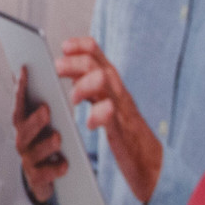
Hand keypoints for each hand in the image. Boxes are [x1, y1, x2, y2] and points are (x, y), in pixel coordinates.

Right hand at [13, 67, 67, 204]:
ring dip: (46, 143)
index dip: (20, 87)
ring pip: (34, 152)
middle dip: (34, 118)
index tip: (25, 70)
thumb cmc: (46, 140)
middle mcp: (22, 139)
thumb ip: (41, 99)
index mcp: (24, 122)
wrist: (44, 177)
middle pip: (22, 128)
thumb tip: (36, 70)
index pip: (19, 102)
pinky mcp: (37, 178)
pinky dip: (54, 169)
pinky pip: (44, 174)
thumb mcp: (43, 120)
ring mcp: (28, 159)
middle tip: (47, 109)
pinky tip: (65, 165)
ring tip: (58, 137)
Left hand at [57, 37, 163, 202]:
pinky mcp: (122, 128)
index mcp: (110, 80)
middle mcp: (116, 89)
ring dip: (83, 85)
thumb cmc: (121, 128)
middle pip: (94, 63)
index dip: (78, 45)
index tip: (64, 47)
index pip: (95, 51)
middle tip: (56, 70)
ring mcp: (121, 107)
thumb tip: (66, 67)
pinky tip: (89, 123)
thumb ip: (88, 82)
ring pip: (103, 81)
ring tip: (74, 100)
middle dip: (72, 63)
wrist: (148, 159)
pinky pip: (110, 114)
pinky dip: (96, 115)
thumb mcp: (104, 99)